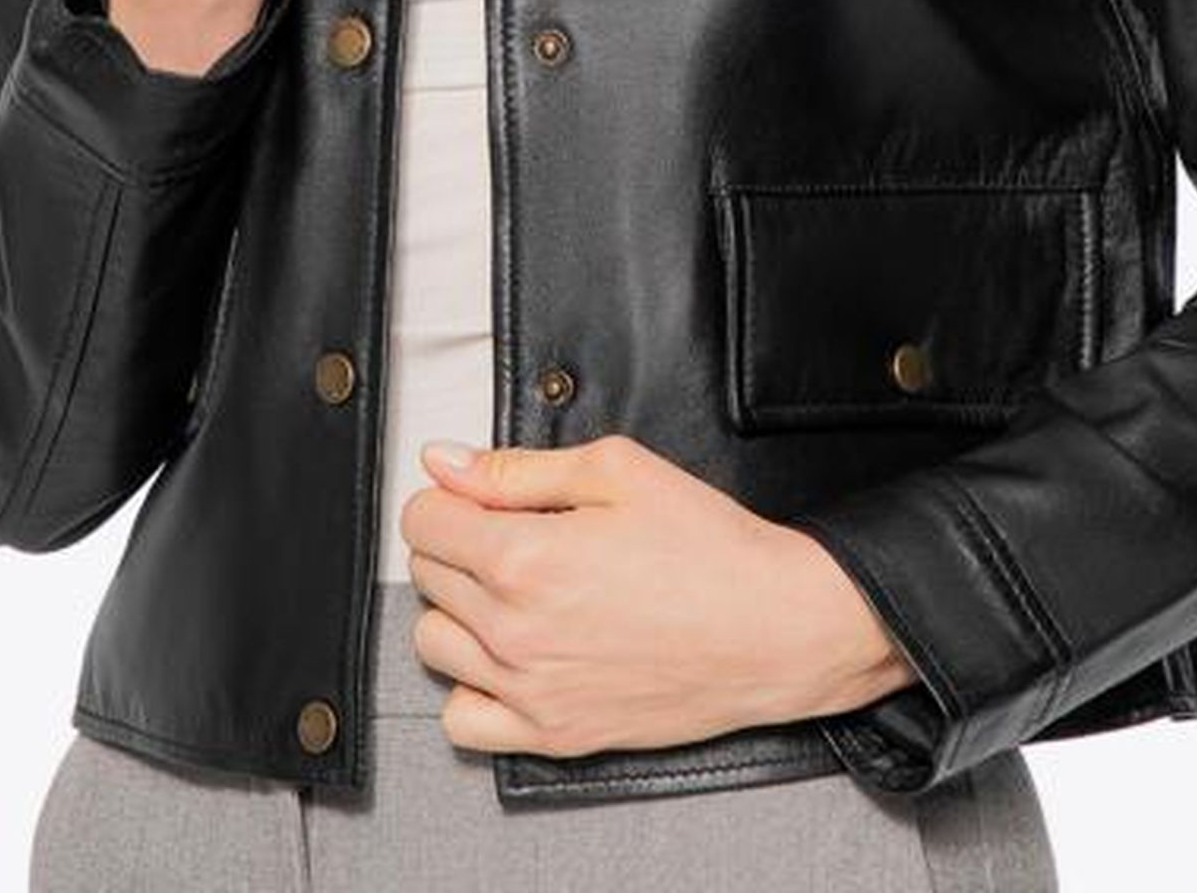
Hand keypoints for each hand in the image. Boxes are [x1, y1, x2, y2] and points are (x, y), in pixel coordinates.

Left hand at [399, 432, 919, 758]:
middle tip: (520, 531)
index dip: (451, 496)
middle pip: (427, 575)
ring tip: (518, 591)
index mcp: (524, 556)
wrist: (774, 627)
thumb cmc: (707, 543)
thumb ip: (516, 468)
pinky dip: (474, 686)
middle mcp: (513, 631)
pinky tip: (515, 656)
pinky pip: (462, 720)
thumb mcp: (617, 470)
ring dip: (460, 610)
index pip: (423, 520)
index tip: (485, 496)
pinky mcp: (553, 735)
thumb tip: (441, 462)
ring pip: (432, 644)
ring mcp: (530, 691)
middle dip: (460, 542)